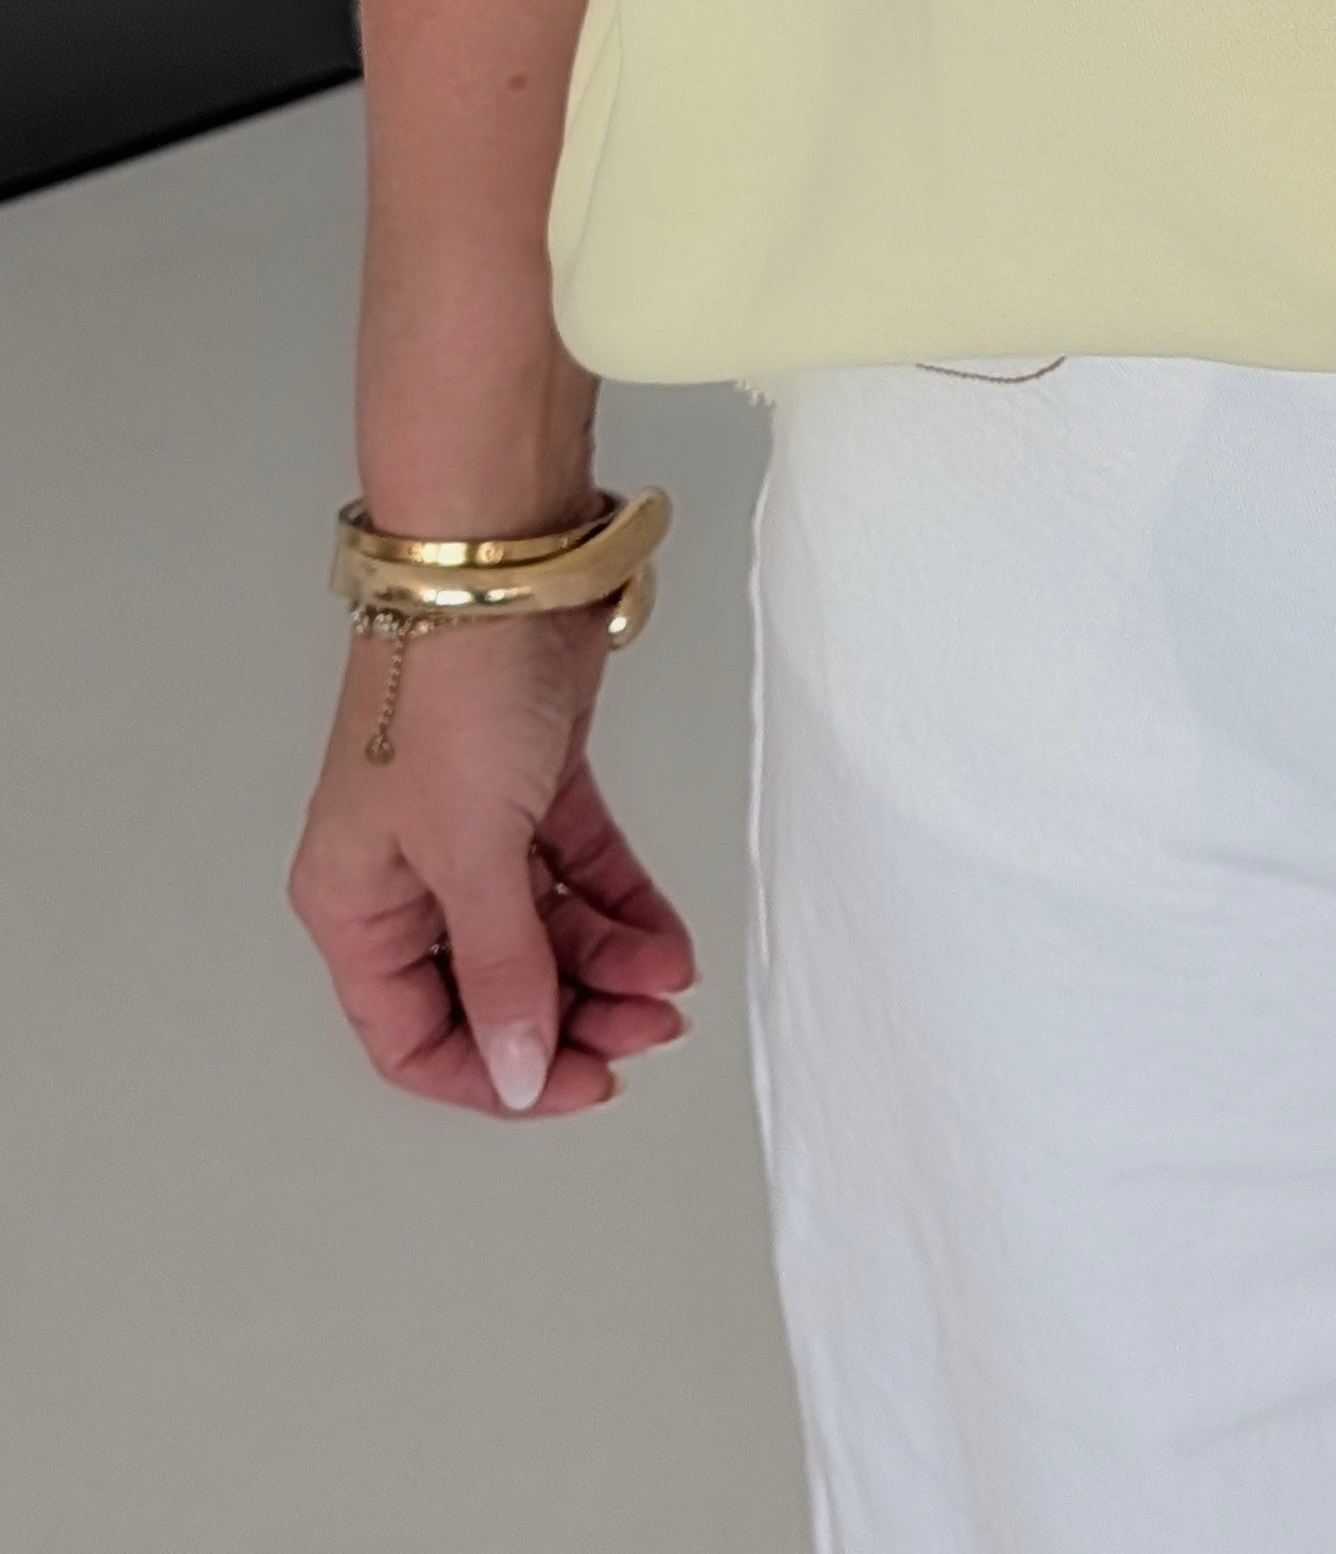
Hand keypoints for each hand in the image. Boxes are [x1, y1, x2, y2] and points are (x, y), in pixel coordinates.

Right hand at [289, 607, 695, 1116]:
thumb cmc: (454, 688)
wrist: (507, 562)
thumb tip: (521, 1074)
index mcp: (354, 901)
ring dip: (608, 964)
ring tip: (671, 981)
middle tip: (648, 1032)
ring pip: (544, 929)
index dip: (494, 1073)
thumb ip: (502, 969)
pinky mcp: (533, 782)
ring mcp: (471, 826)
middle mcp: (406, 872)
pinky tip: (667, 937)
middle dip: (570, 1017)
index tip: (574, 1083)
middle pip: (489, 985)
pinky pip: (579, 871)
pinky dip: (623, 905)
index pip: (413, 1033)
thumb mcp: (471, 852)